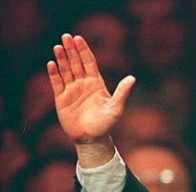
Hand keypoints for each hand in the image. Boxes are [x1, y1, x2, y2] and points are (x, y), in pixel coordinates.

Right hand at [48, 34, 134, 164]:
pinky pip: (57, 83)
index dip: (84, 50)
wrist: (92, 138)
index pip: (89, 62)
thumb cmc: (106, 124)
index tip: (78, 38)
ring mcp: (72, 90)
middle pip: (76, 63)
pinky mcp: (61, 99)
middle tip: (66, 36)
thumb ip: (122, 92)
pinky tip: (51, 64)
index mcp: (96, 83)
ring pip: (65, 70)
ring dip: (61, 59)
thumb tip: (132, 78)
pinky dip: (54, 74)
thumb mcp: (116, 108)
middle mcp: (83, 84)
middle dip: (71, 50)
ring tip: (58, 47)